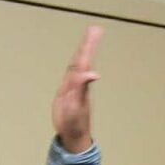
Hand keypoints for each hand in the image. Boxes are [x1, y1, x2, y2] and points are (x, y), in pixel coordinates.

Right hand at [52, 26, 101, 153]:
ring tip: (89, 38)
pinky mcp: (68, 92)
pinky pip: (72, 74)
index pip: (85, 60)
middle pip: (84, 59)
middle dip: (88, 44)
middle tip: (95, 29)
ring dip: (83, 51)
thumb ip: (81, 88)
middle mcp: (79, 83)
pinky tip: (78, 59)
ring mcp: (74, 87)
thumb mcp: (76, 106)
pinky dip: (75, 64)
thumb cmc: (74, 123)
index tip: (95, 32)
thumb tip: (92, 73)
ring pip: (78, 64)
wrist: (73, 136)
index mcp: (81, 83)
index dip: (89, 47)